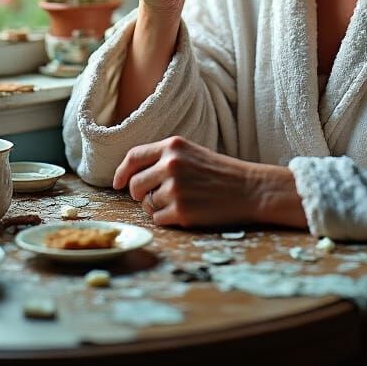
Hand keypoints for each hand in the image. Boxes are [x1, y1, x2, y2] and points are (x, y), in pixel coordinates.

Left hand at [112, 136, 306, 229]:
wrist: (249, 188)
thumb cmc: (220, 172)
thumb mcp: (191, 153)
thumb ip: (163, 158)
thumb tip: (131, 176)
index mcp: (172, 146)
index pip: (133, 157)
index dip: (121, 172)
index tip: (117, 183)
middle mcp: (170, 164)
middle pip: (135, 185)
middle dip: (140, 194)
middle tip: (157, 196)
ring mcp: (175, 188)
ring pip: (147, 204)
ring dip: (158, 207)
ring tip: (181, 201)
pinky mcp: (181, 210)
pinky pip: (158, 219)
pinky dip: (168, 219)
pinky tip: (186, 212)